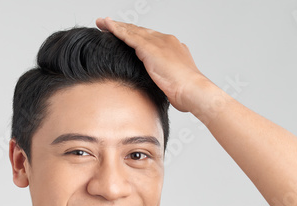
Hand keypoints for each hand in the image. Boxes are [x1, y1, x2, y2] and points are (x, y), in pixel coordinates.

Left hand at [95, 16, 218, 113]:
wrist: (194, 91)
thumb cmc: (188, 92)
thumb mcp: (175, 82)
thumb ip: (166, 78)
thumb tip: (162, 85)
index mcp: (173, 48)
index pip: (150, 38)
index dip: (136, 35)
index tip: (126, 35)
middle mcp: (166, 41)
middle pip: (140, 31)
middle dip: (124, 27)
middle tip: (108, 24)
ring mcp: (158, 43)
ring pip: (132, 31)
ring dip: (116, 26)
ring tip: (102, 22)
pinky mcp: (150, 48)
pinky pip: (129, 36)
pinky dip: (117, 30)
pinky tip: (107, 27)